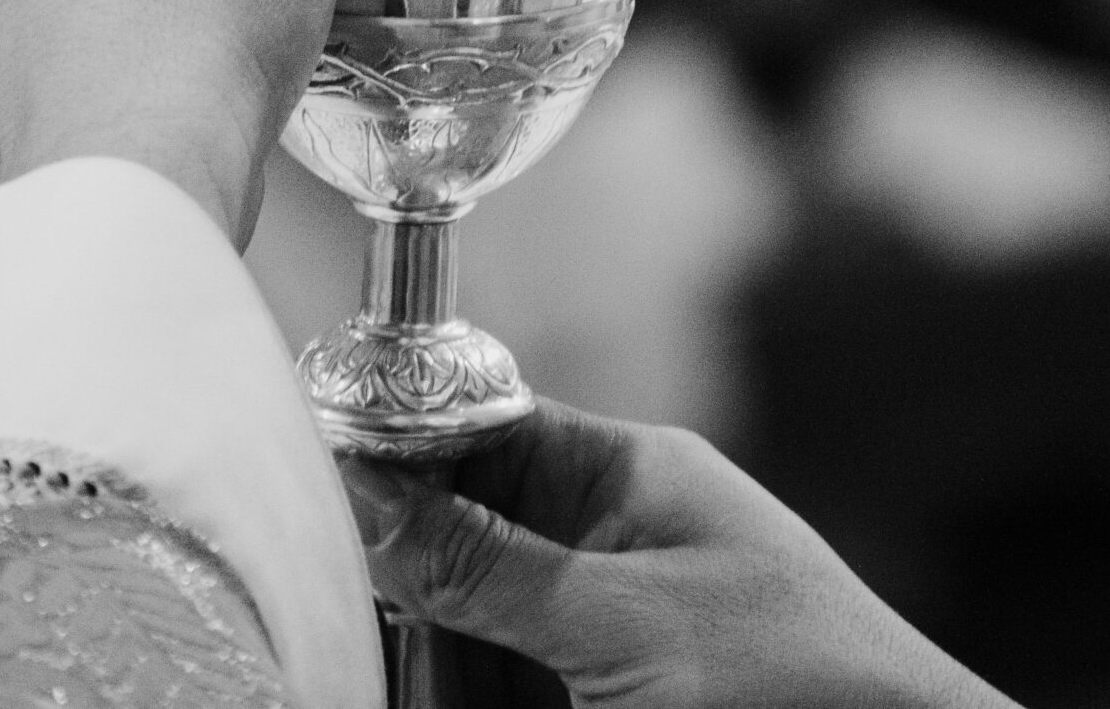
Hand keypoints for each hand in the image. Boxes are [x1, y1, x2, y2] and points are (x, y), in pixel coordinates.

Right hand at [343, 402, 1018, 708]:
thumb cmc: (804, 686)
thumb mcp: (628, 622)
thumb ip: (490, 567)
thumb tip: (362, 495)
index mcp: (626, 477)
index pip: (476, 426)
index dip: (391, 447)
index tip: (305, 478)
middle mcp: (607, 543)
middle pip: (454, 536)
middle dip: (394, 573)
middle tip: (332, 607)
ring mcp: (605, 627)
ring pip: (467, 620)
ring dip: (421, 645)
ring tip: (366, 657)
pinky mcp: (605, 690)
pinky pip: (502, 670)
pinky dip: (462, 676)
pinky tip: (416, 678)